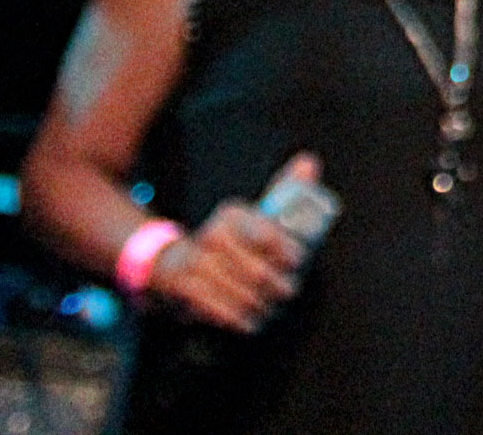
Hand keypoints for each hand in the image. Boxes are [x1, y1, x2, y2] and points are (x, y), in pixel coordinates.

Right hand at [152, 154, 317, 332]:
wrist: (172, 262)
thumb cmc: (229, 240)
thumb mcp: (253, 213)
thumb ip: (283, 189)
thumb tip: (310, 161)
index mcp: (233, 215)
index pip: (266, 233)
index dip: (286, 250)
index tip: (297, 262)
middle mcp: (213, 235)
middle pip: (257, 270)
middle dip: (278, 286)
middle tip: (287, 291)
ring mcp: (197, 263)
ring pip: (241, 293)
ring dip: (261, 306)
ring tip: (270, 307)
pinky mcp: (185, 289)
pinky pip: (218, 309)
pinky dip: (237, 318)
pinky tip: (248, 321)